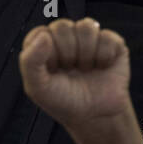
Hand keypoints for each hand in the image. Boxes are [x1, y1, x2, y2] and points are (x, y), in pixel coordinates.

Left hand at [20, 19, 131, 135]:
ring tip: (85, 68)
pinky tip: (101, 67)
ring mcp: (90, 38)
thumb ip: (30, 61)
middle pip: (63, 26)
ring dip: (86, 53)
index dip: (48, 54)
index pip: (41, 33)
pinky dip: (104, 56)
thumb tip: (44, 35)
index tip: (53, 71)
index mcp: (43, 43)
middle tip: (70, 70)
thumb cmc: (63, 101)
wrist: (95, 117)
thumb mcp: (38, 87)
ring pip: (87, 26)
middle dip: (66, 53)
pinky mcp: (112, 43)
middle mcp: (66, 36)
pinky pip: (107, 37)